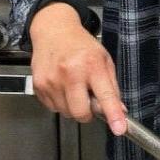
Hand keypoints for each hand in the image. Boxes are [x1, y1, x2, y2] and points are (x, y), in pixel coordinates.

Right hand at [29, 3, 126, 134]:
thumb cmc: (80, 45)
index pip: (106, 95)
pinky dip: (60, 102)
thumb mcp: (104, 59)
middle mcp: (70, 72)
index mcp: (92, 65)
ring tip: (74, 86)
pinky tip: (62, 85)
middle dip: (87, 113)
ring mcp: (52, 80)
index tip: (119, 128)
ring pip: (66, 113)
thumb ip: (112, 87)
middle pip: (81, 113)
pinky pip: (53, 107)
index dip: (113, 114)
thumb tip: (120, 111)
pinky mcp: (39, 85)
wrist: (54, 31)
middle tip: (88, 98)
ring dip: (73, 106)